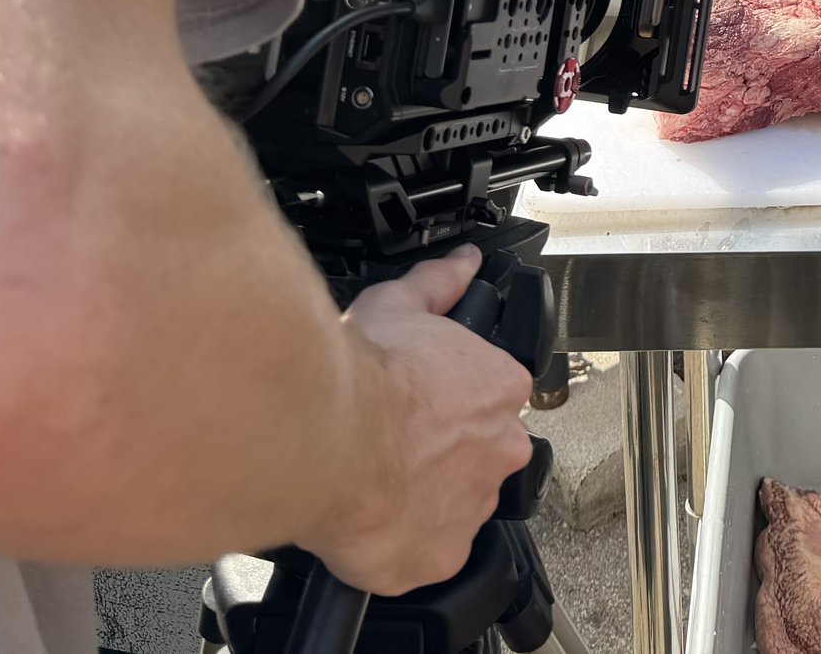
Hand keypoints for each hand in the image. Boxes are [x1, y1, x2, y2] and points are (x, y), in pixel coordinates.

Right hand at [310, 247, 533, 595]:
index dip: (452, 401)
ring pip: (455, 504)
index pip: (493, 397)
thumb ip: (437, 284)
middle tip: (393, 444)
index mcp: (501, 389)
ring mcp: (473, 507)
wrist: (320, 439)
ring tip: (374, 480)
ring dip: (423, 495)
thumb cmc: (358, 377)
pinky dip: (400, 543)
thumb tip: (461, 263)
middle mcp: (501, 449)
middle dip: (444, 451)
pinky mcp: (439, 557)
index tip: (418, 404)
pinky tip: (369, 520)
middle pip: (481, 453)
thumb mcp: (398, 305)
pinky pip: (426, 554)